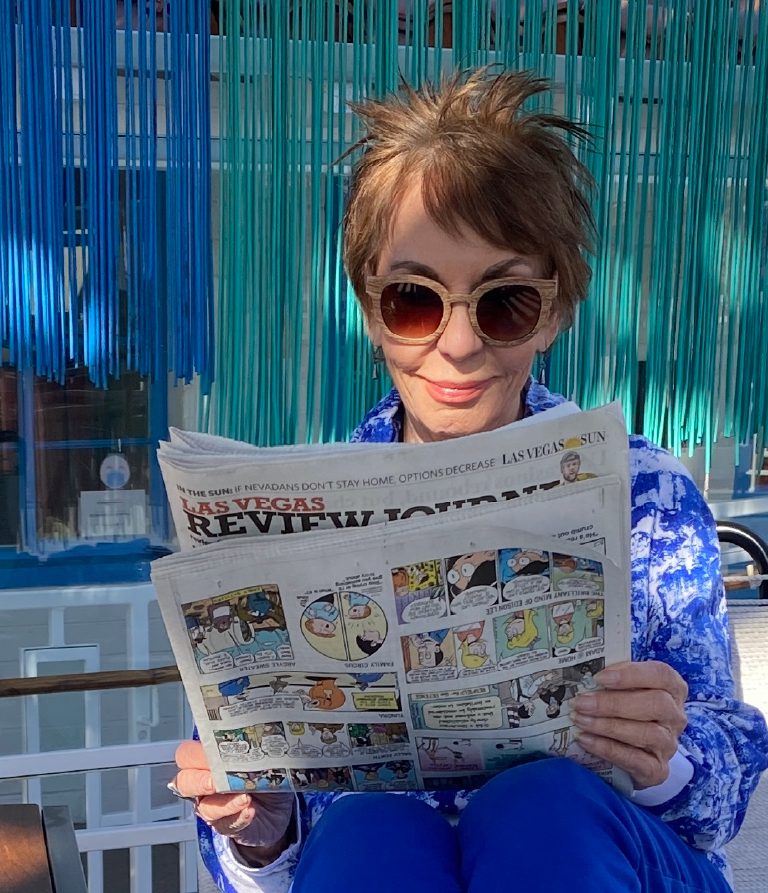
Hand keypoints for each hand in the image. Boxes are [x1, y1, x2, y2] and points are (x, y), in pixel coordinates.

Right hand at [172, 741, 293, 855]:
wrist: (278, 806)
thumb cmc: (264, 774)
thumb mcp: (258, 757)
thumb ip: (248, 750)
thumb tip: (251, 742)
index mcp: (207, 761)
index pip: (187, 755)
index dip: (194, 754)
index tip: (212, 753)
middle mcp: (204, 784)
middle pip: (184, 782)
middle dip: (198, 781)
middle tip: (215, 781)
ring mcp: (213, 807)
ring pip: (204, 808)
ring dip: (224, 803)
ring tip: (245, 797)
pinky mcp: (226, 826)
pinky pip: (225, 825)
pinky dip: (239, 817)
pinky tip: (250, 810)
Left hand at [571, 660, 687, 788]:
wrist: (634, 753)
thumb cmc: (626, 708)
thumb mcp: (624, 689)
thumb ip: (613, 678)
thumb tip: (583, 670)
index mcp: (672, 688)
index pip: (661, 674)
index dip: (631, 674)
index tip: (600, 677)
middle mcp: (675, 716)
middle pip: (656, 704)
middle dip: (614, 703)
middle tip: (581, 702)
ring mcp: (669, 744)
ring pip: (647, 733)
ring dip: (608, 726)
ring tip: (580, 720)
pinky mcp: (658, 770)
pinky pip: (636, 760)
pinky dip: (607, 748)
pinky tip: (585, 740)